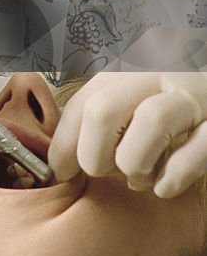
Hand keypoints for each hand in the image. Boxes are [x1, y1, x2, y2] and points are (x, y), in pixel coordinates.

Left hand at [48, 72, 206, 197]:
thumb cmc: (170, 102)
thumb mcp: (131, 97)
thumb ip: (103, 118)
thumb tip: (62, 160)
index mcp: (126, 69)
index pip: (81, 103)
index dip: (63, 143)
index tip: (61, 172)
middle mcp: (156, 74)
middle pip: (104, 109)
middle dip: (94, 154)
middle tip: (105, 172)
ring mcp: (191, 95)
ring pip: (150, 121)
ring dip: (136, 163)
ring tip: (139, 177)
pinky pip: (197, 149)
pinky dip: (174, 176)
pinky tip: (165, 186)